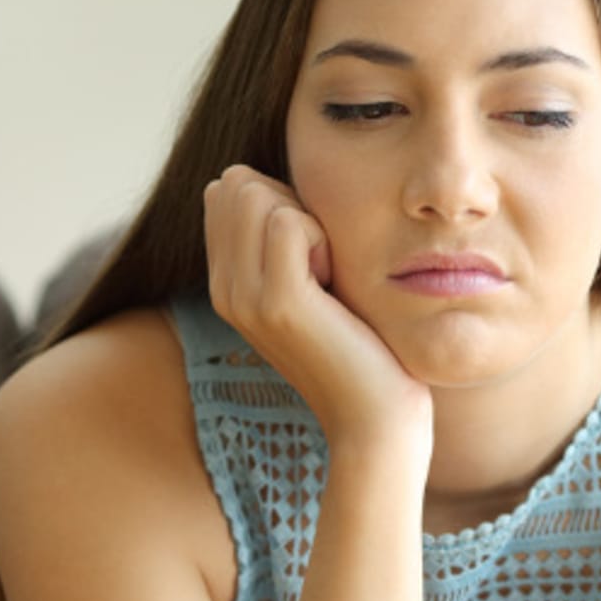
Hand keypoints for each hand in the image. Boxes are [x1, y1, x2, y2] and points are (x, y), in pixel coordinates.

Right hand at [203, 164, 431, 449]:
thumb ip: (288, 238)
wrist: (375, 417)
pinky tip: (334, 281)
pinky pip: (288, 221)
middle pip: (237, 185)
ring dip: (308, 218)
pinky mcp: (278, 303)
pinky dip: (321, 234)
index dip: (278, 198)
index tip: (312, 251)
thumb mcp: (315, 285)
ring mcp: (245, 297)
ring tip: (328, 274)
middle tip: (324, 261)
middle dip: (290, 201)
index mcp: (227, 284)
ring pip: (257, 196)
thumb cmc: (362, 346)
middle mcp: (224, 290)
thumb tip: (265, 182)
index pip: (226, 191)